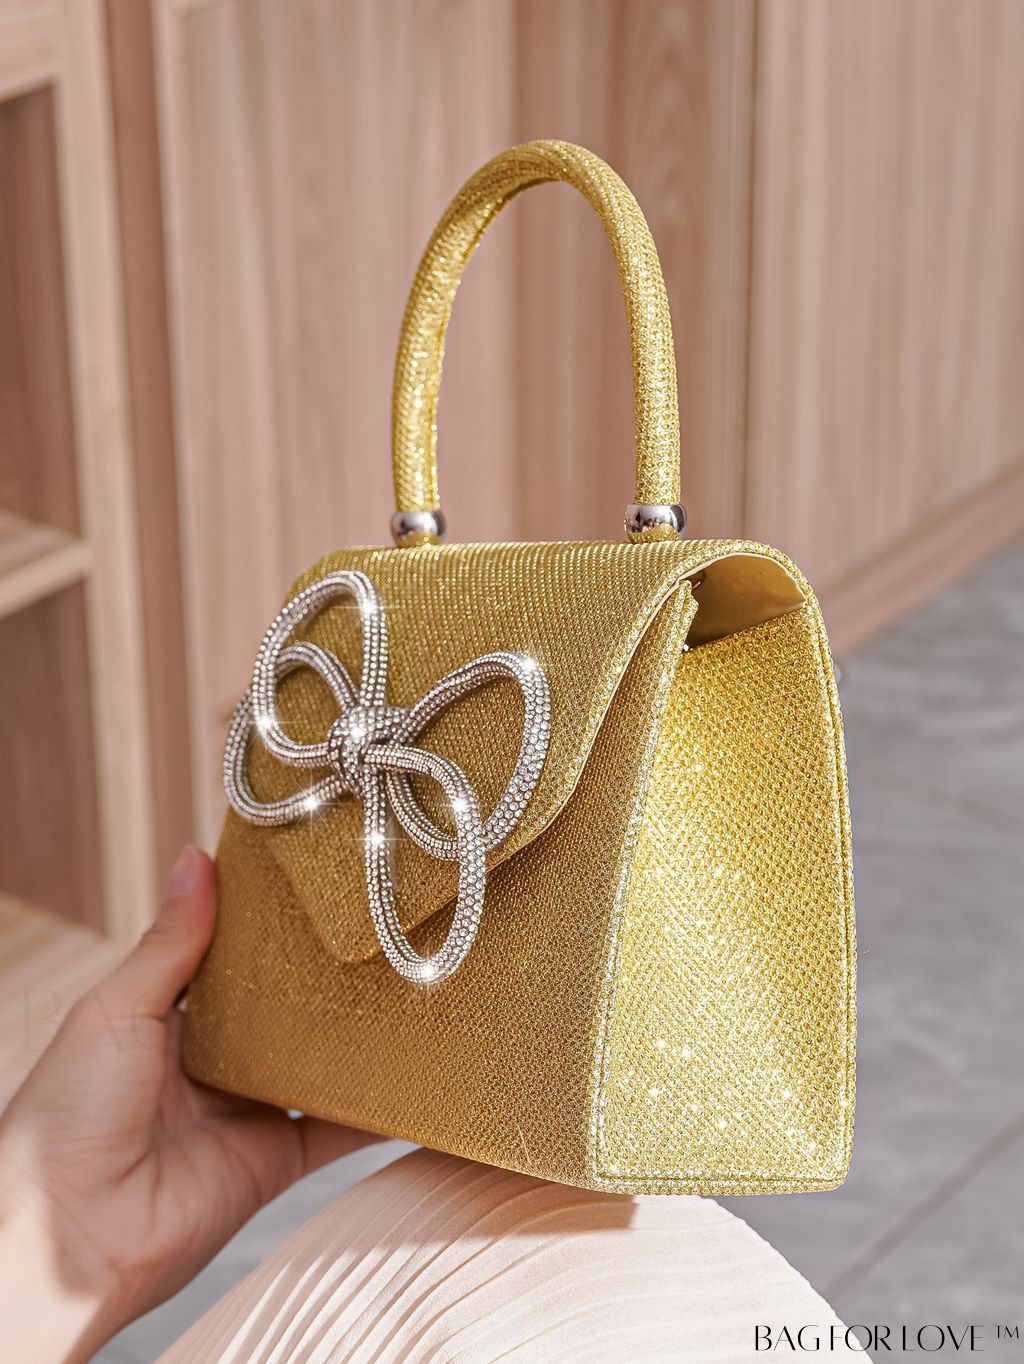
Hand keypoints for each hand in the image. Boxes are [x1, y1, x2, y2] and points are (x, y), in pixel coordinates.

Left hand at [0, 847, 381, 1362]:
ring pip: (321, 1063)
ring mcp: (249, 1110)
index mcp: (170, 1017)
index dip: (273, 927)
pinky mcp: (276, 1159)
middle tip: (385, 929)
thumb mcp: (116, 1010)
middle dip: (329, 977)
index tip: (323, 885)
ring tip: (418, 987)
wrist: (68, 1235)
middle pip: (286, 1009)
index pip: (234, 960)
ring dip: (363, 1036)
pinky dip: (382, 1112)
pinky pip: (340, 1131)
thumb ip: (169, 943)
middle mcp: (215, 1060)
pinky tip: (423, 1081)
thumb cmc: (67, 1114)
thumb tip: (196, 856)